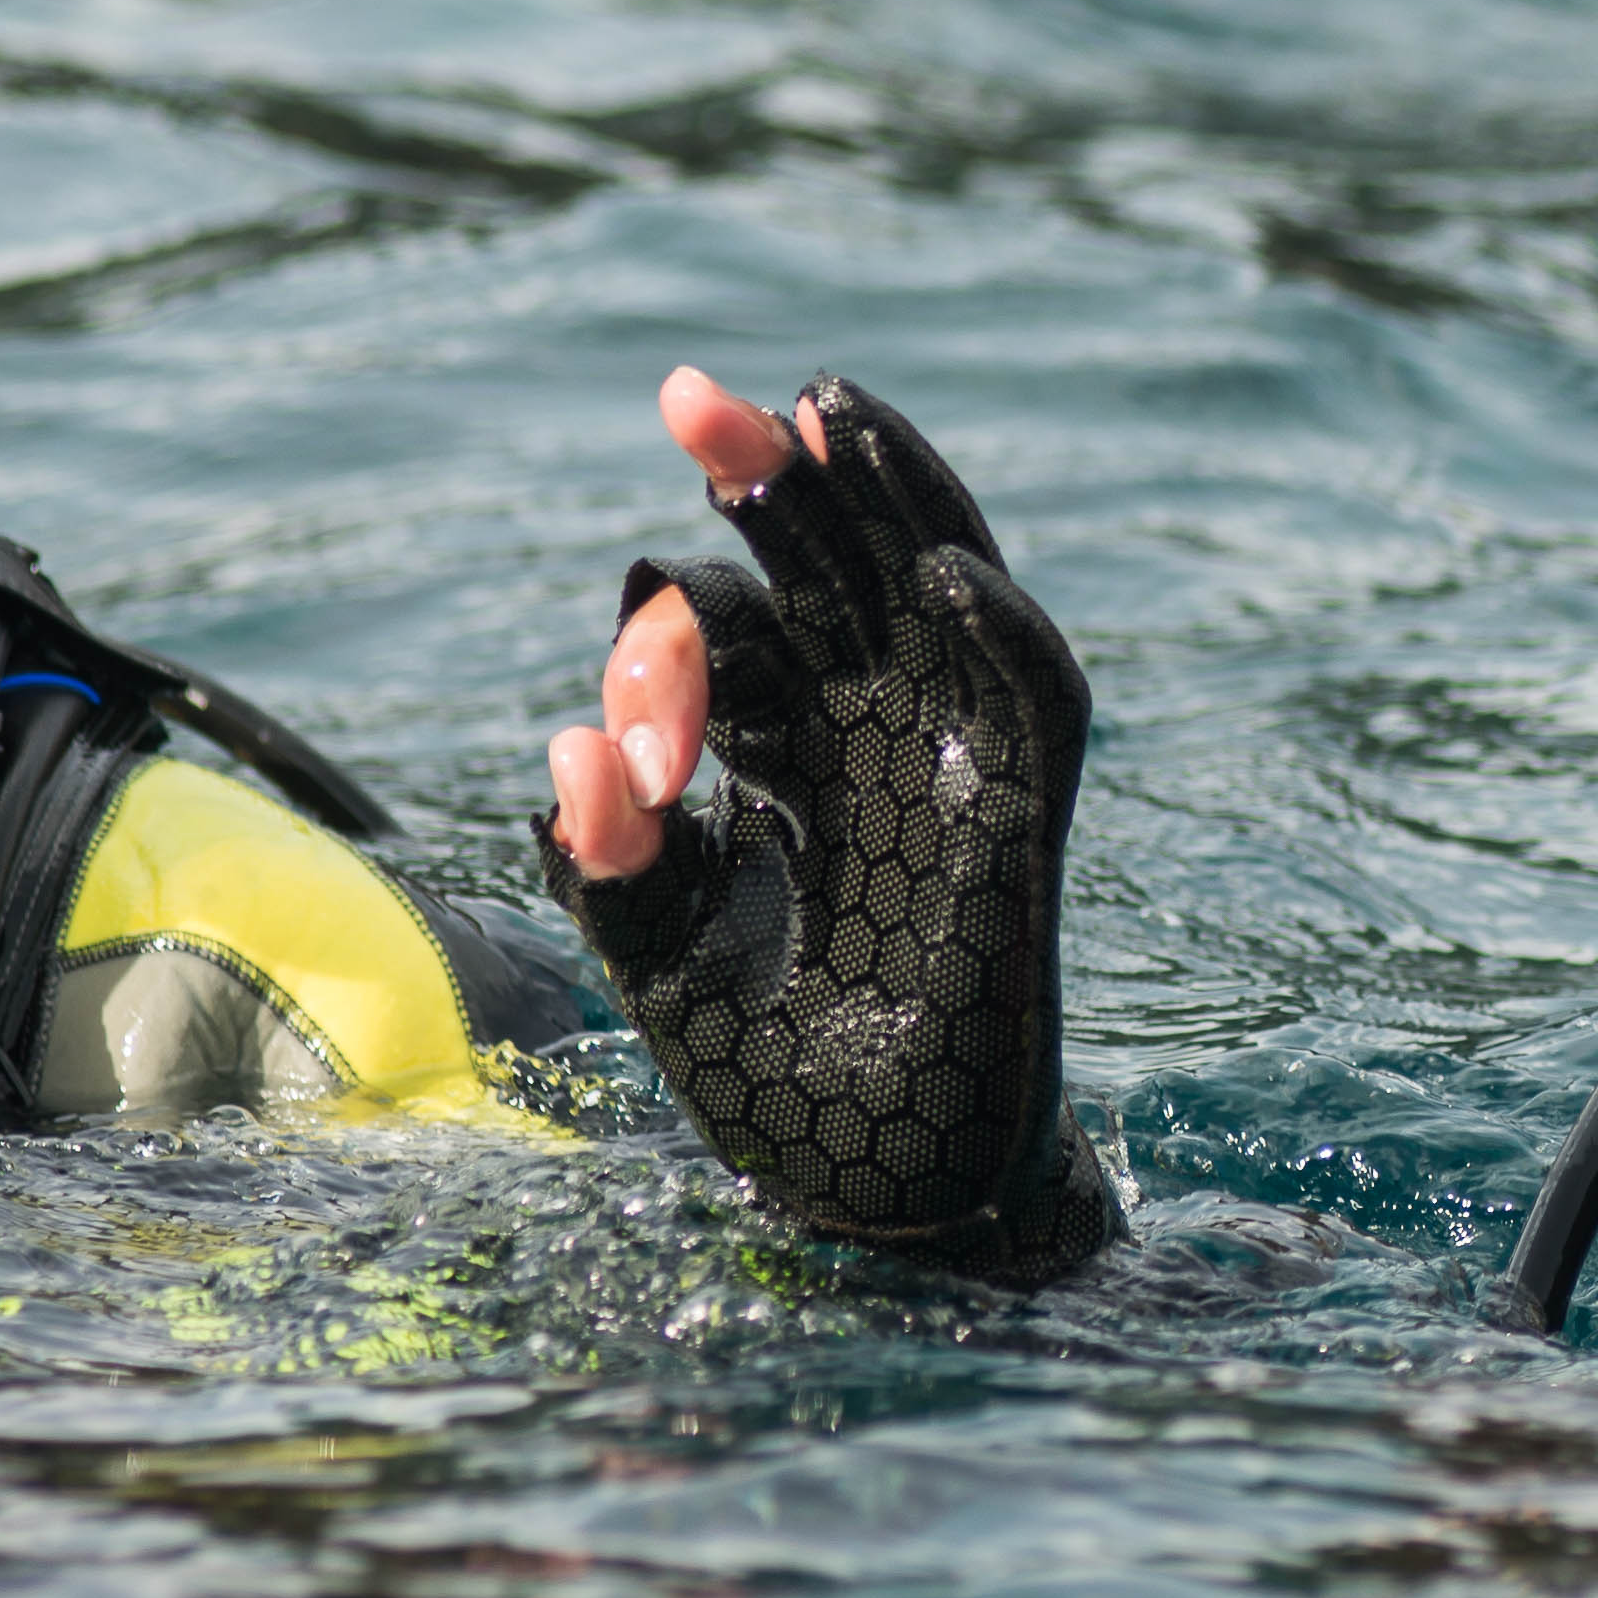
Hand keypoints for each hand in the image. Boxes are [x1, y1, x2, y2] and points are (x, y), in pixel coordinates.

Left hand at [531, 370, 1113, 1278]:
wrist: (877, 1201)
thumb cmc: (773, 1073)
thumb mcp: (654, 959)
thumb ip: (608, 862)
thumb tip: (564, 749)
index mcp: (786, 747)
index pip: (734, 636)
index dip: (673, 647)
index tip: (630, 725)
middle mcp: (874, 732)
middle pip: (839, 564)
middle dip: (770, 481)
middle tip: (687, 397)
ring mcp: (954, 764)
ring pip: (942, 585)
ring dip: (894, 496)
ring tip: (827, 415)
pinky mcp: (1022, 824)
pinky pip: (1033, 700)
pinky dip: (999, 631)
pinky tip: (936, 574)